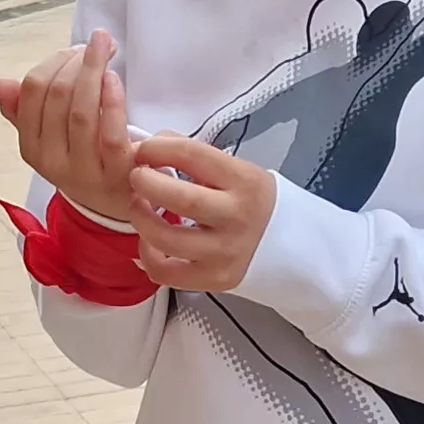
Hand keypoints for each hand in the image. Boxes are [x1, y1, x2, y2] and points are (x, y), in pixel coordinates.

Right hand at [0, 31, 142, 224]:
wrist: (119, 201)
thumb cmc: (85, 158)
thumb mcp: (51, 137)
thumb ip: (25, 110)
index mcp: (31, 147)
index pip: (31, 92)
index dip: (53, 62)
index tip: (75, 50)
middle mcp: (52, 162)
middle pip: (57, 97)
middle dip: (76, 61)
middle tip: (97, 43)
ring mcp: (84, 171)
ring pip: (81, 112)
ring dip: (93, 71)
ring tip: (105, 48)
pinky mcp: (117, 174)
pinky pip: (109, 132)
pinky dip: (110, 100)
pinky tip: (113, 78)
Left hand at [123, 135, 277, 292]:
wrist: (288, 242)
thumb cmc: (251, 200)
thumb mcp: (235, 169)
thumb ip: (194, 156)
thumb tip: (151, 145)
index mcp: (244, 181)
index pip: (192, 155)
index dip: (156, 148)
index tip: (143, 149)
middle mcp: (238, 217)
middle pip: (180, 199)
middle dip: (146, 183)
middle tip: (135, 177)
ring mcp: (226, 252)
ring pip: (167, 239)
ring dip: (141, 219)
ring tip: (138, 206)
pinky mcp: (215, 278)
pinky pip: (166, 272)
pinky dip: (147, 256)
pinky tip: (149, 241)